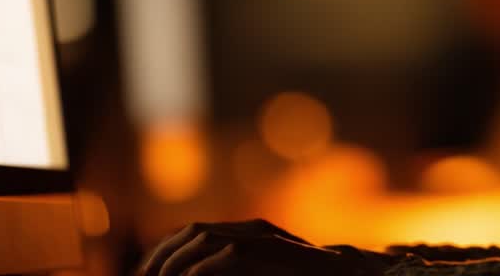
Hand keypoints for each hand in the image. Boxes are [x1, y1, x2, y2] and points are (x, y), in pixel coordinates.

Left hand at [137, 218, 379, 275]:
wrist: (352, 275)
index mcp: (249, 234)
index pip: (194, 233)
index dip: (165, 251)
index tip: (147, 275)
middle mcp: (252, 229)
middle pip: (191, 232)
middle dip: (161, 255)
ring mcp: (262, 237)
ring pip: (203, 239)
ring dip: (174, 263)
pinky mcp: (271, 250)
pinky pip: (226, 257)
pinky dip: (200, 272)